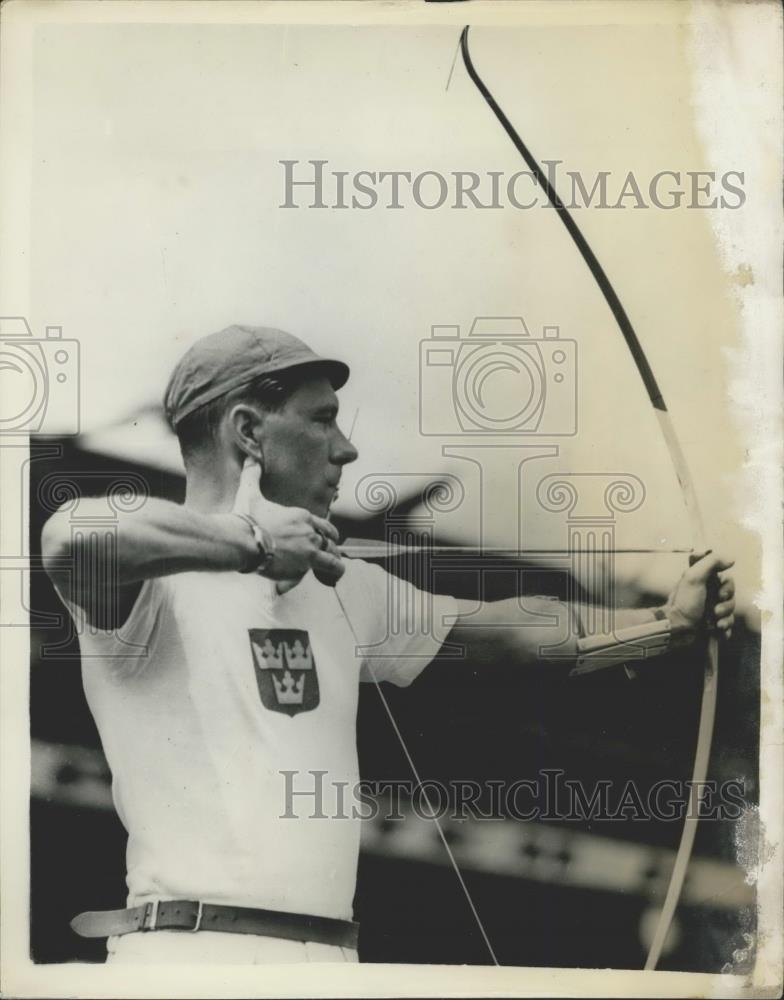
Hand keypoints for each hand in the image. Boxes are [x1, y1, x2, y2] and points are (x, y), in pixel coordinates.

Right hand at [232, 457, 343, 592]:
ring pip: (332, 561)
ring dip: (334, 566)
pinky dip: (300, 580)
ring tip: (335, 571)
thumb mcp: (250, 493)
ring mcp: (309, 552)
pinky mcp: (302, 568)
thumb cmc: (247, 517)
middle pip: (331, 544)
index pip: (325, 526)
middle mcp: (310, 533)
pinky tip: (293, 584)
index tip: (330, 538)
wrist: (243, 540)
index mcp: (302, 517)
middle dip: (332, 551)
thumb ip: (253, 476)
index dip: (329, 533)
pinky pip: (309, 576)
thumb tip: (251, 459)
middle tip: (333, 557)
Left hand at [664, 551, 735, 640]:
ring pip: (730, 612)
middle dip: (726, 604)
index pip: (726, 579)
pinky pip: (727, 626)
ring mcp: (711, 610)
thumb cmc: (683, 602)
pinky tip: (718, 631)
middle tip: (715, 610)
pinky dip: (725, 629)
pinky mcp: (713, 625)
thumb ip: (711, 562)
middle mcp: (709, 594)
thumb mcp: (693, 577)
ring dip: (726, 618)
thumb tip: (731, 559)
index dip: (727, 586)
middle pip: (731, 596)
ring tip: (716, 623)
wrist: (675, 628)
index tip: (720, 592)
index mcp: (704, 582)